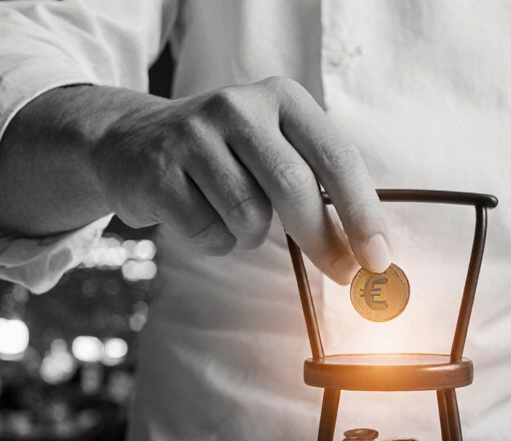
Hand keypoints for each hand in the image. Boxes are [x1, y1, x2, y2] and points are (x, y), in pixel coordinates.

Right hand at [92, 76, 390, 283]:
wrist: (131, 142)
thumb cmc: (224, 157)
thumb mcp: (275, 150)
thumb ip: (321, 191)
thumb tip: (366, 255)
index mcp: (283, 98)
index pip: (337, 158)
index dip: (362, 214)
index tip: (379, 259)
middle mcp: (239, 106)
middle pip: (295, 187)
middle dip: (322, 241)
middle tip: (340, 272)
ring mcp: (194, 135)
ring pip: (249, 215)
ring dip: (251, 234)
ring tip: (233, 213)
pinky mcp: (159, 170)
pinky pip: (209, 232)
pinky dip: (215, 241)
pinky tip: (200, 214)